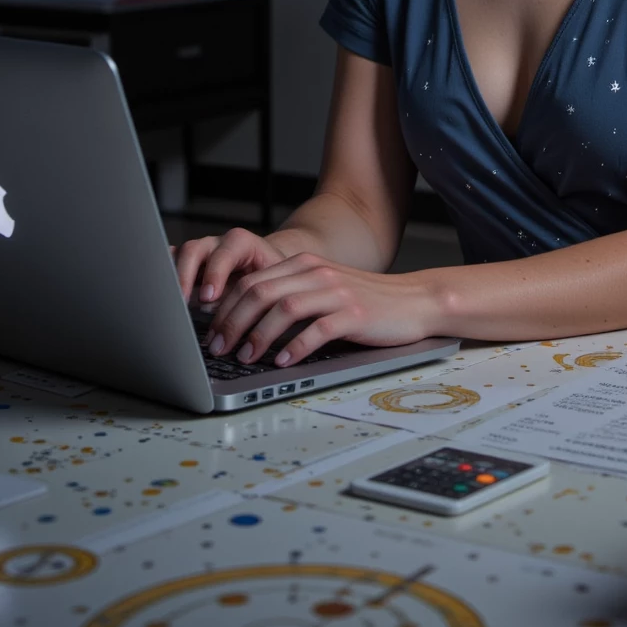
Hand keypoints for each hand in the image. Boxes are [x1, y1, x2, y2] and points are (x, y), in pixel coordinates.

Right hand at [170, 225, 310, 303]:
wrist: (267, 266)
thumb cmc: (270, 276)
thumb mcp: (267, 284)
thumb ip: (251, 296)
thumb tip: (237, 320)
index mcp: (240, 243)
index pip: (225, 253)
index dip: (215, 273)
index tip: (209, 296)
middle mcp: (216, 245)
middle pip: (194, 250)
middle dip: (185, 276)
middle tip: (182, 300)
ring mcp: (200, 253)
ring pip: (178, 256)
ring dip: (171, 278)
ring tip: (167, 300)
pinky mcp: (188, 264)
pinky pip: (171, 263)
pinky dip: (163, 274)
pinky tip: (156, 290)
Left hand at [203, 253, 442, 367]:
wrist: (415, 301)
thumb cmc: (366, 302)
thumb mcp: (323, 290)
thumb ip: (291, 297)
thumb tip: (246, 324)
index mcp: (304, 265)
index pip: (253, 281)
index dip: (226, 307)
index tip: (211, 333)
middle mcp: (316, 273)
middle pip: (261, 292)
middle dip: (232, 322)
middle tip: (218, 348)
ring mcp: (336, 292)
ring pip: (284, 309)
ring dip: (258, 335)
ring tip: (245, 357)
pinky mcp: (354, 314)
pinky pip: (317, 329)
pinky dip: (295, 347)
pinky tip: (283, 362)